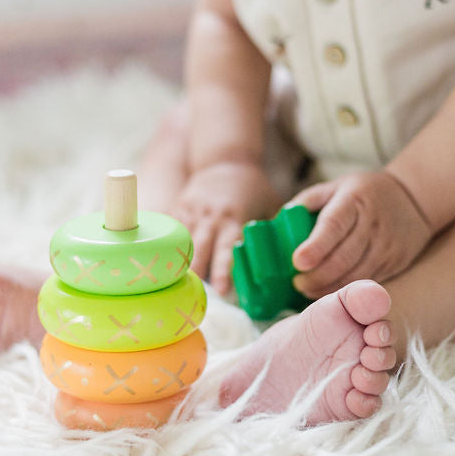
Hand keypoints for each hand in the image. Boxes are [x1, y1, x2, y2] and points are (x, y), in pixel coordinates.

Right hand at [172, 161, 281, 293]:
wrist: (224, 160)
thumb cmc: (253, 186)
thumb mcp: (270, 203)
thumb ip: (275, 229)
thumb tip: (288, 257)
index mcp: (234, 217)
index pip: (227, 248)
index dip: (224, 270)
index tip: (222, 291)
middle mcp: (210, 216)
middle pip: (199, 249)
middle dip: (197, 273)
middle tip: (194, 295)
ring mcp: (191, 212)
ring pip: (180, 243)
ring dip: (179, 264)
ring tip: (176, 287)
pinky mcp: (178, 208)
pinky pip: (170, 232)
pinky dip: (167, 248)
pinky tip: (166, 266)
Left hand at [289, 170, 432, 297]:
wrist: (414, 199)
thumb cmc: (364, 193)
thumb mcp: (336, 186)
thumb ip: (307, 201)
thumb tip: (278, 220)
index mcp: (353, 201)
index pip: (333, 226)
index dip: (315, 246)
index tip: (296, 262)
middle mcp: (372, 223)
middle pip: (343, 257)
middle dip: (316, 276)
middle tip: (297, 282)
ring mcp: (386, 245)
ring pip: (356, 275)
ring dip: (329, 288)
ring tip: (307, 290)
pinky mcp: (395, 261)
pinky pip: (368, 281)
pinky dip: (346, 290)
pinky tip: (330, 292)